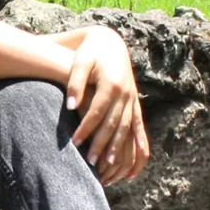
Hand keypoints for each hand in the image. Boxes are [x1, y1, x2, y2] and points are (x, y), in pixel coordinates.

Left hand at [65, 27, 149, 184]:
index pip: (97, 111)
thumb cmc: (89, 52)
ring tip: (106, 166)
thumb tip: (70, 106)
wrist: (110, 42)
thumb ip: (74, 83)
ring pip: (126, 128)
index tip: (74, 143)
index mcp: (111, 83)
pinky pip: (139, 126)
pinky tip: (138, 158)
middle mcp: (125, 93)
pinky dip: (140, 143)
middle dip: (101, 144)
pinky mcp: (135, 102)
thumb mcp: (80, 61)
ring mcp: (132, 98)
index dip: (85, 128)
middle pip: (112, 124)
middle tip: (89, 163)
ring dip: (117, 147)